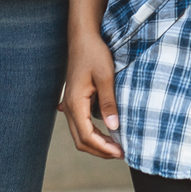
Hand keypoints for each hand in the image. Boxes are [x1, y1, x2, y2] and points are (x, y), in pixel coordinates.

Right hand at [58, 24, 122, 159]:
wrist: (83, 38)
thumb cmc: (94, 54)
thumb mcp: (105, 76)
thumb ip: (108, 102)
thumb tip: (114, 127)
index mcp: (75, 103)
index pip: (86, 136)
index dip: (103, 148)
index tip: (120, 152)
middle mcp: (69, 107)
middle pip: (81, 140)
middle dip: (100, 150)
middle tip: (121, 153)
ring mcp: (70, 105)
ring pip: (80, 134)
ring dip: (97, 144)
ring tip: (117, 146)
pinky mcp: (76, 101)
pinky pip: (82, 124)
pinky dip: (94, 134)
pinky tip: (108, 133)